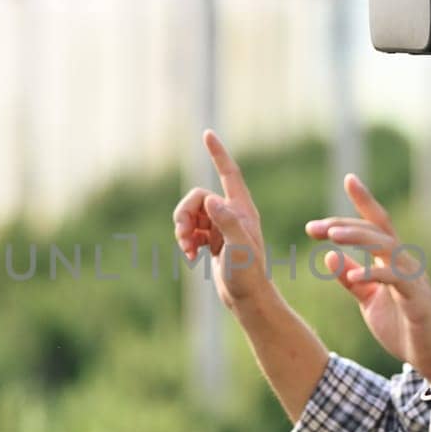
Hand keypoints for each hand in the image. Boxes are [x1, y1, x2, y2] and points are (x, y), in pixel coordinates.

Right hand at [172, 129, 269, 308]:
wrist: (247, 298)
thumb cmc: (248, 274)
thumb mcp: (239, 248)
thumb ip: (227, 223)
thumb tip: (211, 200)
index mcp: (242, 210)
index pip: (229, 173)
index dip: (218, 153)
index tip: (207, 134)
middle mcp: (231, 214)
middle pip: (197, 198)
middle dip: (184, 215)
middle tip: (182, 236)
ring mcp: (220, 228)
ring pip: (190, 215)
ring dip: (182, 230)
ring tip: (187, 249)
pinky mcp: (211, 241)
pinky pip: (189, 231)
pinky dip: (185, 241)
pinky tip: (190, 256)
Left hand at [305, 174, 430, 385]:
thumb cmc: (405, 328)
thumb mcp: (370, 301)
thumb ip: (352, 279)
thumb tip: (329, 256)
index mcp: (394, 262)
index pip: (378, 224)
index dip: (364, 201)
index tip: (348, 178)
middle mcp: (406, 263)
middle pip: (376, 232)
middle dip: (344, 225)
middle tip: (314, 227)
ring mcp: (413, 280)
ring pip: (387, 247)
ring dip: (359, 239)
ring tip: (332, 236)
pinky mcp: (417, 300)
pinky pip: (396, 280)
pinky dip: (374, 275)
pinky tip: (353, 276)